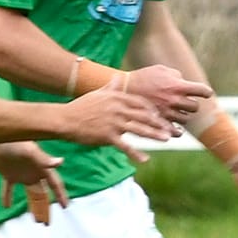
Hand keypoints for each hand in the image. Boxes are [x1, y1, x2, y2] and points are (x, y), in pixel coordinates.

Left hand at [0, 141, 65, 224]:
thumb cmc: (15, 142)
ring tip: (36, 220)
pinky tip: (5, 206)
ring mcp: (22, 174)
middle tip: (47, 223)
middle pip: (43, 193)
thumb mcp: (31, 151)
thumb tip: (61, 162)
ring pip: (30, 194)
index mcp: (42, 168)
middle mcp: (34, 173)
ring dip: (33, 206)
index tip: (66, 206)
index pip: (55, 184)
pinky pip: (9, 189)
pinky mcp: (8, 175)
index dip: (61, 195)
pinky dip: (7, 197)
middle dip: (46, 207)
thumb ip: (45, 159)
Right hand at [58, 78, 176, 161]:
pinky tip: (145, 160)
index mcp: (117, 98)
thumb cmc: (81, 107)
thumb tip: (117, 78)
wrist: (65, 119)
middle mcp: (118, 108)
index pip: (141, 103)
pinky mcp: (107, 136)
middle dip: (159, 123)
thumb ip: (110, 87)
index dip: (153, 110)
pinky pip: (125, 146)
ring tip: (166, 139)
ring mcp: (113, 122)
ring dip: (154, 135)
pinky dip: (135, 154)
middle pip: (144, 115)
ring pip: (139, 129)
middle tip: (172, 129)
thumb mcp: (97, 93)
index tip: (162, 116)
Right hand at [124, 64, 212, 125]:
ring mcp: (167, 113)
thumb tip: (184, 81)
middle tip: (186, 103)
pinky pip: (175, 132)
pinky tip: (176, 129)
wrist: (123, 89)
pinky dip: (177, 132)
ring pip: (185, 120)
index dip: (206, 92)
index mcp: (176, 86)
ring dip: (183, 117)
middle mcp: (173, 100)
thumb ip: (174, 75)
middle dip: (191, 105)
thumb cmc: (141, 77)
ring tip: (178, 114)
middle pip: (194, 107)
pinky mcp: (159, 122)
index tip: (207, 93)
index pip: (200, 90)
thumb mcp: (159, 70)